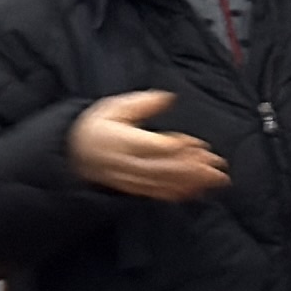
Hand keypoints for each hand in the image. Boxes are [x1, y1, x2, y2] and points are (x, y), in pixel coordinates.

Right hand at [68, 90, 226, 200]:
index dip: (181, 148)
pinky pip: (157, 193)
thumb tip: (166, 97)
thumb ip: (141, 103)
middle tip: (220, 168)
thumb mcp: (113, 107)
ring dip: (191, 183)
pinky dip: (178, 193)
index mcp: (123, 141)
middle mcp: (127, 163)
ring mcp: (129, 179)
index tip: (202, 146)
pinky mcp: (131, 188)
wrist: (69, 153)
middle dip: (194, 170)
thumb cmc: (94, 126)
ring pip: (163, 183)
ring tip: (216, 180)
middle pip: (165, 168)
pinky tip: (196, 192)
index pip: (156, 147)